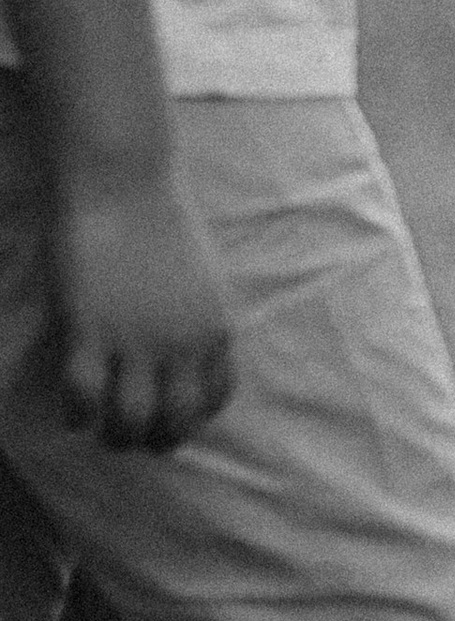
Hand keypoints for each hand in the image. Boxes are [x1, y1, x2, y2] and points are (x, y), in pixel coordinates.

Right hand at [51, 170, 234, 450]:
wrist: (125, 181)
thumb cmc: (162, 219)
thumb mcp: (203, 279)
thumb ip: (196, 322)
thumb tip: (181, 357)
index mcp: (216, 329)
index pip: (214, 399)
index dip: (191, 417)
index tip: (170, 415)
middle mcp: (182, 345)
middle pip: (174, 424)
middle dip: (154, 439)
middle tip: (132, 434)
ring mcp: (135, 341)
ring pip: (128, 422)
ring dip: (114, 436)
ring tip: (101, 428)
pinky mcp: (90, 331)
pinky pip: (83, 399)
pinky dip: (76, 414)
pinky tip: (72, 410)